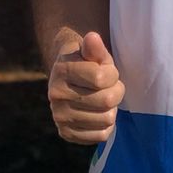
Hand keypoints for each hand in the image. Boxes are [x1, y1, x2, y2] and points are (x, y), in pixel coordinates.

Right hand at [47, 30, 124, 144]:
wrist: (68, 81)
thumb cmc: (86, 63)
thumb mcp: (90, 51)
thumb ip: (94, 47)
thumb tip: (93, 37)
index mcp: (62, 70)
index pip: (102, 78)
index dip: (113, 74)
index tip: (109, 71)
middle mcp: (56, 95)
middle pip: (106, 101)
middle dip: (116, 91)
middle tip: (111, 87)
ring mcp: (59, 117)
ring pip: (106, 119)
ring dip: (112, 109)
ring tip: (104, 99)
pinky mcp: (66, 134)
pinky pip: (100, 136)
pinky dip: (106, 125)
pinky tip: (99, 113)